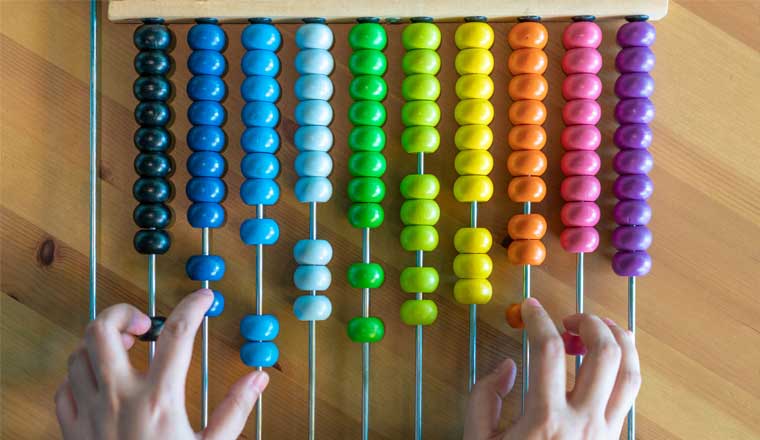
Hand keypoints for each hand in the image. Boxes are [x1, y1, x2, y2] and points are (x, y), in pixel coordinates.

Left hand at [55, 288, 268, 439]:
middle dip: (122, 312)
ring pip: (79, 355)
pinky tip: (100, 380)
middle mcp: (119, 399)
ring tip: (124, 349)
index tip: (204, 297)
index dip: (194, 306)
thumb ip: (235, 410)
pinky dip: (79, 374)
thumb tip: (257, 379)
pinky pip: (64, 388)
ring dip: (101, 343)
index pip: (177, 335)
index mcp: (158, 401)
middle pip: (103, 331)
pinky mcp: (73, 431)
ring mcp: (90, 413)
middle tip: (145, 322)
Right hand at [464, 298, 640, 439]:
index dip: (538, 318)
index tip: (529, 307)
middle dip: (589, 322)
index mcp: (545, 419)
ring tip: (598, 328)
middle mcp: (583, 422)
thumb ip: (484, 397)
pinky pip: (630, 394)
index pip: (548, 349)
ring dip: (618, 340)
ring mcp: (605, 431)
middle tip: (568, 320)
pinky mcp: (614, 439)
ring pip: (630, 373)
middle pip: (604, 353)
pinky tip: (606, 360)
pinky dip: (624, 366)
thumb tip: (507, 366)